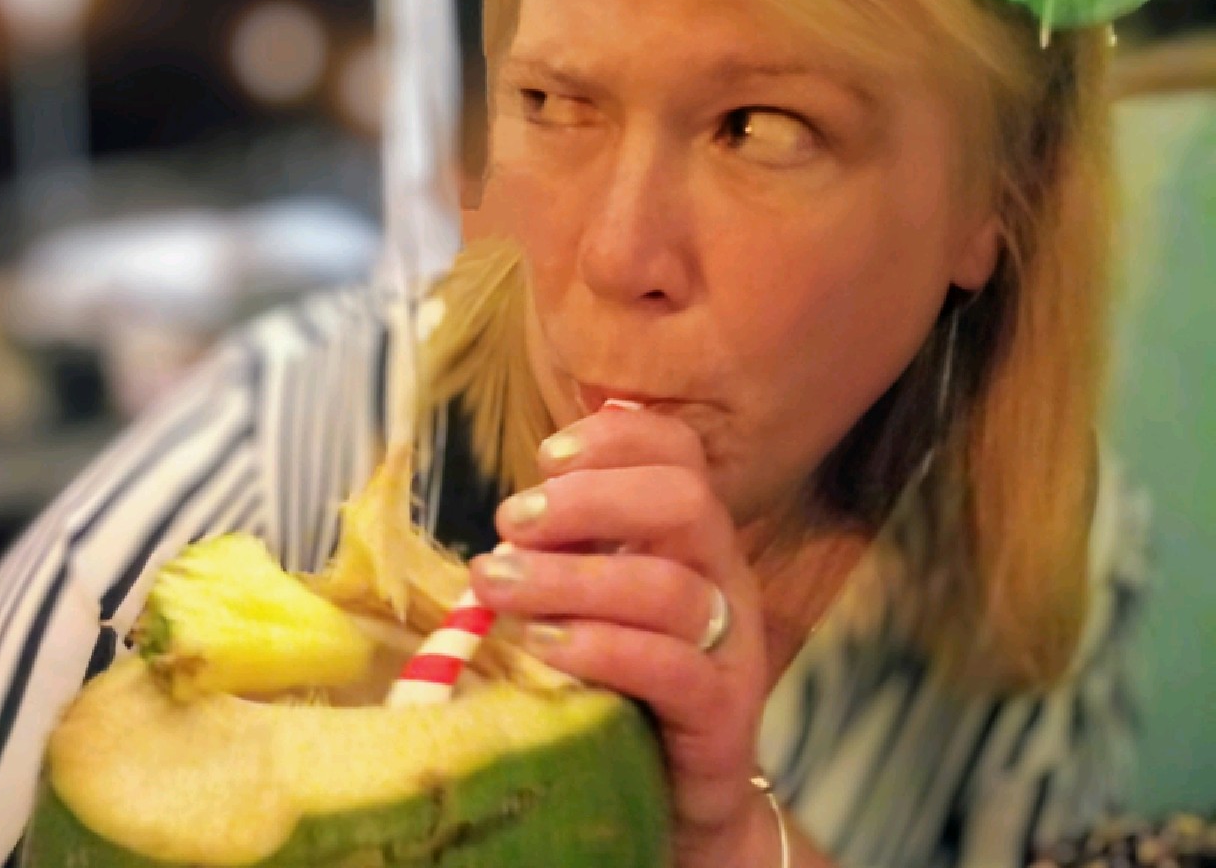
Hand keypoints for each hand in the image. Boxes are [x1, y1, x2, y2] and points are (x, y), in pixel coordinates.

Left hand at [469, 407, 774, 867]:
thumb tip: (515, 510)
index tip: (544, 457)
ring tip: (497, 584)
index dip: (615, 438)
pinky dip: (602, 648)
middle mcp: (723, 575)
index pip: (677, 451)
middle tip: (511, 520)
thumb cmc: (625, 675)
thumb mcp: (599, 593)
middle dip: (590, 499)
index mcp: (694, 534)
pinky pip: (673, 668)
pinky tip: (543, 644)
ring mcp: (731, 643)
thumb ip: (574, 543)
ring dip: (570, 577)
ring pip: (667, 587)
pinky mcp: (723, 713)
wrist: (677, 791)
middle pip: (684, 500)